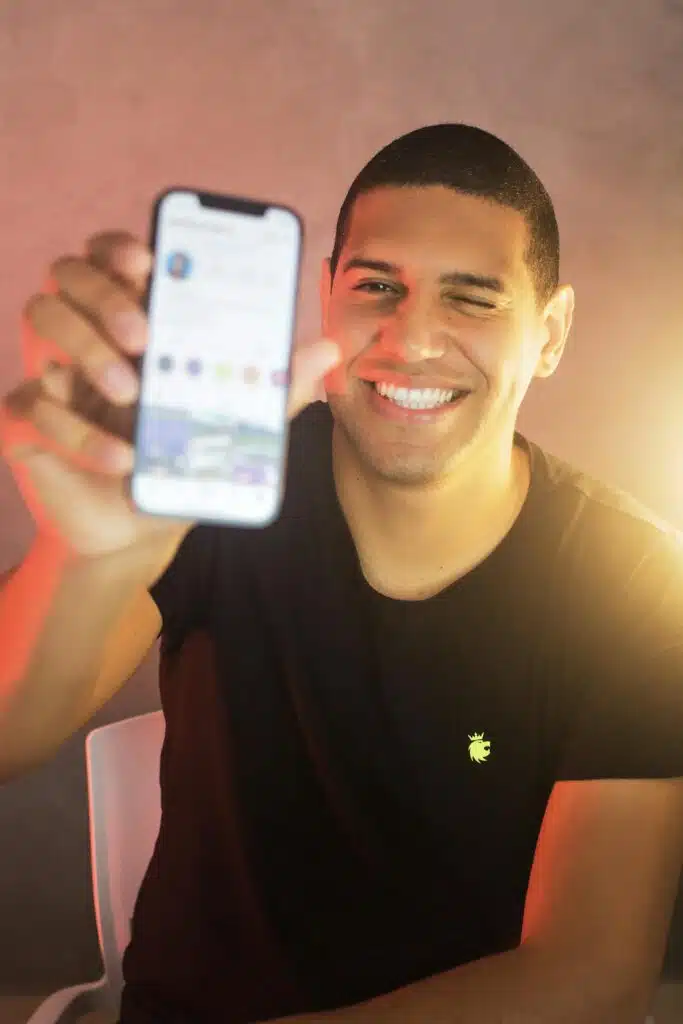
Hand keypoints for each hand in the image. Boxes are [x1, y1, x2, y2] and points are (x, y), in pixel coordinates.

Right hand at [1, 231, 339, 557]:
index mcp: (132, 321)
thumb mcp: (231, 425)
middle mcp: (84, 334)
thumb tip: (327, 349)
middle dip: (104, 294)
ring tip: (130, 393)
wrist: (137, 531)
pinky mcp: (23, 422)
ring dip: (85, 348)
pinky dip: (77, 433)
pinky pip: (28, 406)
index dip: (121, 245)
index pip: (112, 254)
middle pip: (67, 271)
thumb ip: (272, 388)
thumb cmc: (180, 462)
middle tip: (144, 336)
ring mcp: (47, 372)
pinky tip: (121, 462)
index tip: (149, 260)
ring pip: (38, 314)